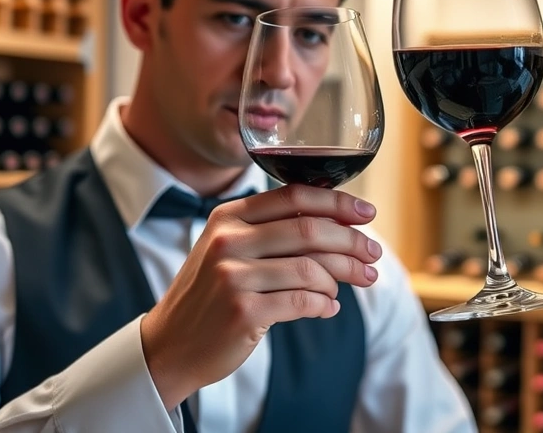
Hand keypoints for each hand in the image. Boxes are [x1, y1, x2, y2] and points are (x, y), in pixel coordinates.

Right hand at [140, 184, 382, 410]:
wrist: (169, 345)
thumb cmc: (209, 296)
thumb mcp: (227, 250)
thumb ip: (271, 232)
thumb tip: (340, 226)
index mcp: (228, 216)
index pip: (294, 196)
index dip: (338, 203)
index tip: (367, 212)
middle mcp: (228, 240)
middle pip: (309, 230)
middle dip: (352, 241)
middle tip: (373, 255)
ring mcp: (233, 276)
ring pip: (311, 268)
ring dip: (342, 277)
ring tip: (352, 285)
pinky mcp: (243, 311)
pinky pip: (303, 301)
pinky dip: (324, 304)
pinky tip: (328, 307)